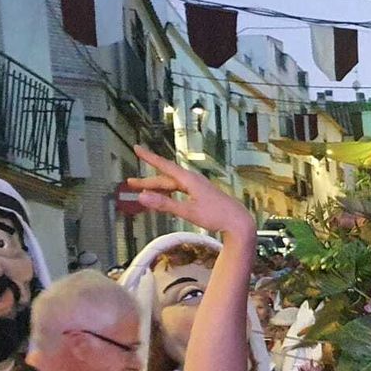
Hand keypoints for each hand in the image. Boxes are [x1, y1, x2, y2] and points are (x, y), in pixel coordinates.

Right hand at [129, 145, 255, 235]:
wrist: (238, 222)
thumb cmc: (216, 216)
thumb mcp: (188, 211)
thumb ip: (164, 204)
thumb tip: (142, 197)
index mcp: (189, 180)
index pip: (164, 165)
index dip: (149, 157)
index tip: (137, 148)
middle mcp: (193, 180)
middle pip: (166, 179)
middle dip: (148, 181)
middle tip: (131, 183)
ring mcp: (198, 187)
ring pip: (173, 185)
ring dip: (158, 189)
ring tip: (144, 193)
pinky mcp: (202, 195)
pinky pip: (180, 191)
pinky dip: (169, 194)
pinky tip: (165, 198)